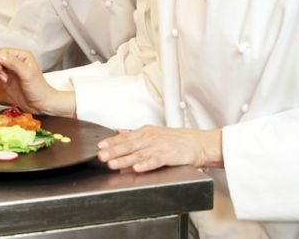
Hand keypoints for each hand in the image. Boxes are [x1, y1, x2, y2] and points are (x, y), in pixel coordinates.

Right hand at [0, 48, 75, 116]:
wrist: (41, 104)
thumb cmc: (39, 89)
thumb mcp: (27, 74)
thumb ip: (14, 63)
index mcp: (22, 56)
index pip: (2, 52)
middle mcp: (15, 62)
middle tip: (2, 77)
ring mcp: (10, 71)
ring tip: (3, 80)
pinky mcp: (6, 80)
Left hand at [97, 126, 222, 172]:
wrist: (198, 143)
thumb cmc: (175, 140)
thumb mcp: (152, 133)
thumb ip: (134, 134)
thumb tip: (117, 131)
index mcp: (145, 133)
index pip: (125, 137)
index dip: (111, 142)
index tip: (99, 146)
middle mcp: (151, 138)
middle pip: (129, 145)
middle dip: (113, 151)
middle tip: (101, 156)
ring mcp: (160, 147)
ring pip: (139, 153)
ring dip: (125, 159)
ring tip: (113, 164)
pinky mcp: (170, 155)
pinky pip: (156, 160)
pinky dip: (146, 164)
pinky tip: (137, 168)